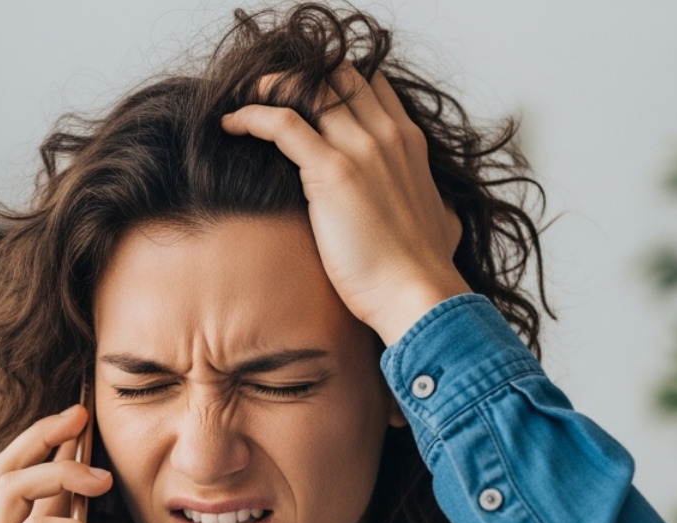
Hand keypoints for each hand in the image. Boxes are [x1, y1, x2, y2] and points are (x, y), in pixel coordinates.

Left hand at [221, 65, 470, 344]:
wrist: (418, 294)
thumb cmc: (425, 269)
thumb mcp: (445, 222)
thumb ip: (438, 205)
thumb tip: (442, 213)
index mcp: (409, 142)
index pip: (371, 85)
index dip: (336, 84)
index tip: (307, 100)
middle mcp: (386, 135)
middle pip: (337, 75)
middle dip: (300, 76)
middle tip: (269, 96)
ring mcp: (360, 148)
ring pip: (308, 87)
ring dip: (270, 89)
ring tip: (244, 103)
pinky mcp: (332, 171)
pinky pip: (282, 122)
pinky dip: (252, 117)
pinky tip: (231, 125)